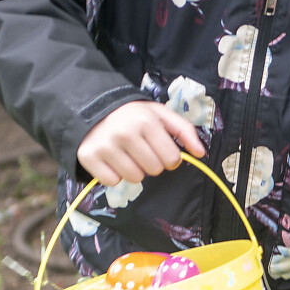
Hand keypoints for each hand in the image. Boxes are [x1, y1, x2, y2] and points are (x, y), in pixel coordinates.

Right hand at [77, 101, 204, 186]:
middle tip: (141, 150)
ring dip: (133, 170)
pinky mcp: (89, 157)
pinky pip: (112, 181)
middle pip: (153, 170)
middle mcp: (125, 133)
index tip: (160, 150)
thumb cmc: (132, 114)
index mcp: (146, 121)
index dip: (169, 158)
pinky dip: (114, 175)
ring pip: (134, 178)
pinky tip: (112, 160)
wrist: (92, 107)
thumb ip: (184, 130)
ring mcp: (105, 146)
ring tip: (127, 154)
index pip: (171, 159)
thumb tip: (200, 153)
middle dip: (151, 163)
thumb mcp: (159, 114)